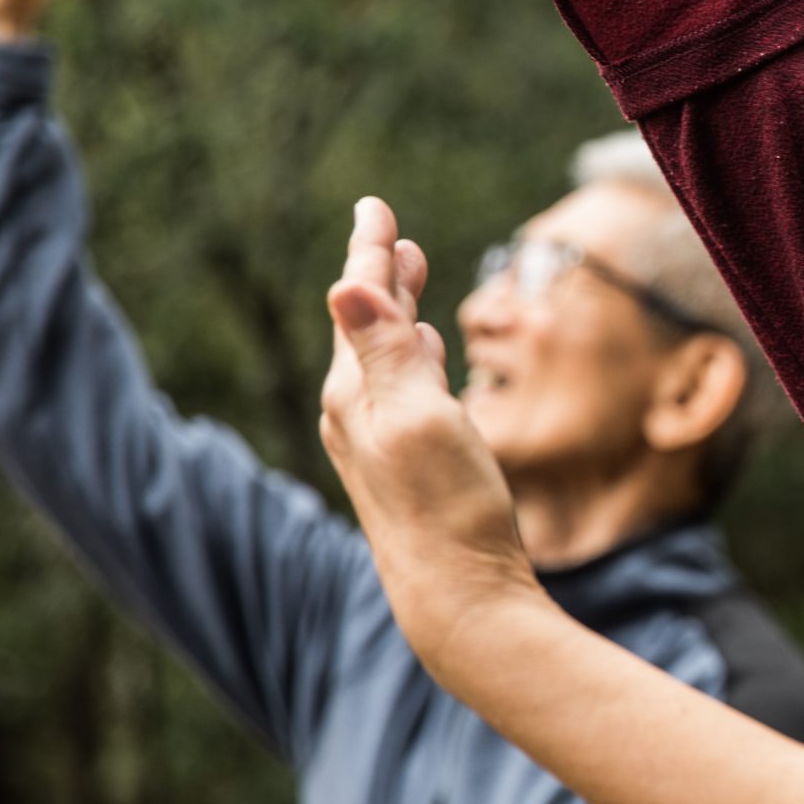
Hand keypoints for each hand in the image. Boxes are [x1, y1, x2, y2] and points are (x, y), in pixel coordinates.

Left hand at [320, 198, 542, 661]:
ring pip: (382, 356)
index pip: (359, 302)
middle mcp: (356, 415)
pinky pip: (400, 389)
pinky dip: (410, 355)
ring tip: (408, 279)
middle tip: (391, 233)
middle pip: (364, 325)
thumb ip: (385, 352)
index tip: (374, 205)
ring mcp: (379, 443)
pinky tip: (424, 358)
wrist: (458, 598)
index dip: (370, 251)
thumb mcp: (419, 418)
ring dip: (394, 313)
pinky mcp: (406, 467)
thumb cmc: (447, 508)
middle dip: (379, 276)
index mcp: (355, 393)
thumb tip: (344, 287)